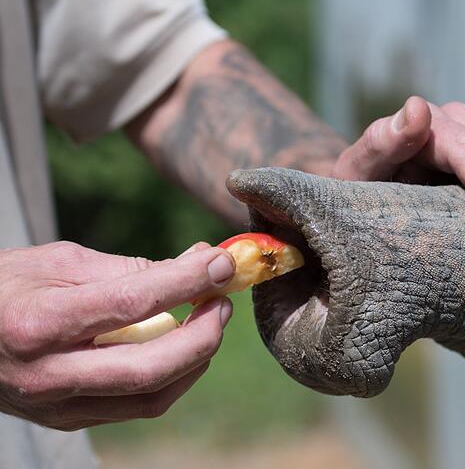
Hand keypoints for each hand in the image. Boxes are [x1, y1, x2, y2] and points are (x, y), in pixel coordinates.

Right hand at [0, 241, 234, 429]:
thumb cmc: (6, 288)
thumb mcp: (58, 263)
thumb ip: (128, 269)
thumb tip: (197, 265)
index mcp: (38, 324)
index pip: (130, 303)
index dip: (187, 282)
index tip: (223, 263)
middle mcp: (47, 375)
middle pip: (150, 369)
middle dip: (202, 336)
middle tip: (223, 301)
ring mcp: (57, 406)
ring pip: (151, 397)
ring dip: (195, 359)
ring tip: (209, 321)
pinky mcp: (68, 420)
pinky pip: (137, 406)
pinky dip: (172, 376)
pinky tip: (182, 346)